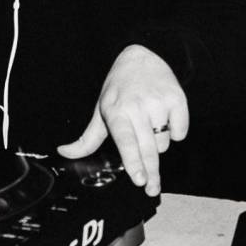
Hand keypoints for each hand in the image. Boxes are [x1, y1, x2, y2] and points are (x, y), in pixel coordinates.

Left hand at [57, 44, 188, 196]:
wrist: (141, 56)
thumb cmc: (119, 89)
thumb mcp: (101, 110)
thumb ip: (88, 138)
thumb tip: (65, 153)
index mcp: (116, 111)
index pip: (126, 141)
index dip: (133, 161)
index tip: (139, 179)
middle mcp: (138, 107)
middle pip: (148, 149)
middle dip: (151, 172)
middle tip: (151, 189)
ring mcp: (159, 103)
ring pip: (163, 143)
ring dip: (158, 144)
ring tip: (151, 127)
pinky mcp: (177, 99)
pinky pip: (180, 131)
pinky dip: (175, 132)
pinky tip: (166, 120)